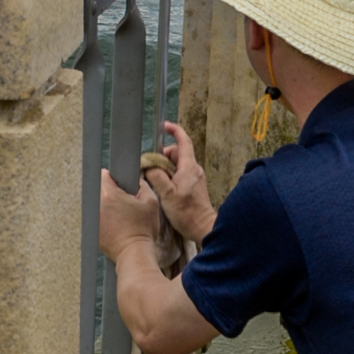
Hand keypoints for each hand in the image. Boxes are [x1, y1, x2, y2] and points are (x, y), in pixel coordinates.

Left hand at [94, 166, 157, 264]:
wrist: (134, 253)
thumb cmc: (143, 230)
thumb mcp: (151, 202)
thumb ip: (143, 186)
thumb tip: (136, 182)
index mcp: (109, 194)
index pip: (103, 175)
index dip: (113, 178)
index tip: (120, 184)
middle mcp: (97, 205)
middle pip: (99, 190)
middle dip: (111, 193)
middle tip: (124, 201)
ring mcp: (93, 219)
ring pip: (98, 205)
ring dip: (107, 206)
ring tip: (121, 214)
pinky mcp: (93, 230)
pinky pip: (97, 218)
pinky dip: (105, 219)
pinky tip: (117, 225)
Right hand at [140, 118, 213, 240]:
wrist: (203, 227)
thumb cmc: (187, 212)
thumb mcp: (167, 194)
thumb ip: (157, 176)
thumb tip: (150, 167)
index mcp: (189, 166)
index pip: (183, 141)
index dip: (174, 130)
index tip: (164, 126)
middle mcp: (193, 169)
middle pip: (177, 153)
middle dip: (163, 156)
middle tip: (151, 166)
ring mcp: (194, 178)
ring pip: (177, 165)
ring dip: (165, 168)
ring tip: (155, 180)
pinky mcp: (193, 186)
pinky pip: (179, 174)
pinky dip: (170, 176)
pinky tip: (163, 187)